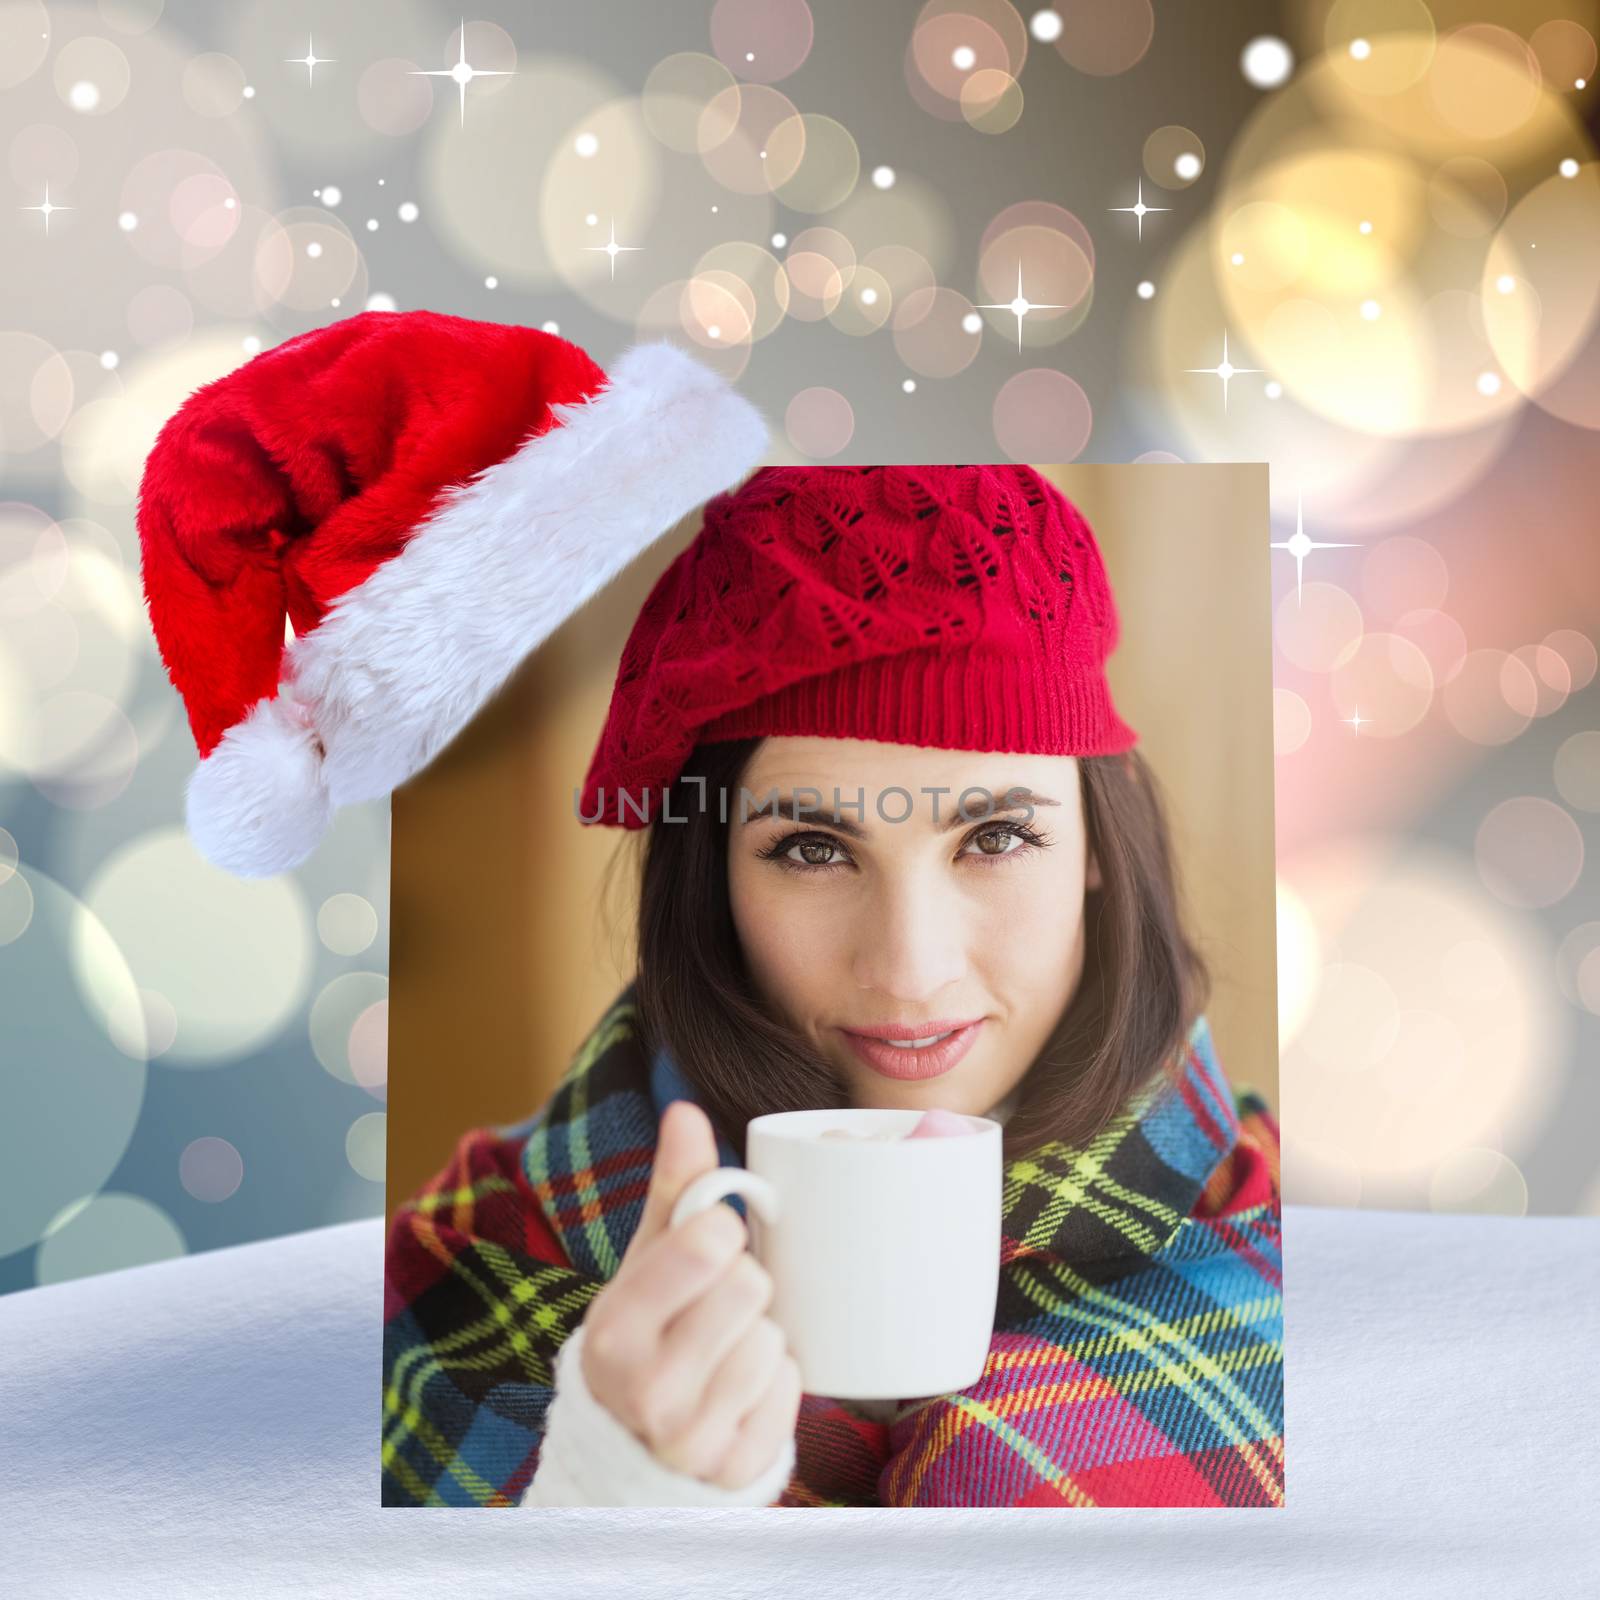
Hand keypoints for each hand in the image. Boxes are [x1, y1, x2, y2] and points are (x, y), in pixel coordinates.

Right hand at [579, 1100, 801, 1491]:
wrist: (631, 1443)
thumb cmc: (650, 1327)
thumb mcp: (647, 1258)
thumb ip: (673, 1186)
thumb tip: (686, 1109)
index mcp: (616, 1327)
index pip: (707, 1244)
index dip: (722, 1233)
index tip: (711, 1242)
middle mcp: (647, 1390)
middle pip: (751, 1289)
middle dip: (745, 1286)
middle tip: (719, 1303)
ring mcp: (691, 1439)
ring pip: (774, 1343)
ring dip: (763, 1336)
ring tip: (728, 1345)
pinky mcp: (736, 1468)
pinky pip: (790, 1393)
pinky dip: (776, 1383)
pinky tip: (741, 1387)